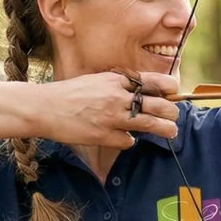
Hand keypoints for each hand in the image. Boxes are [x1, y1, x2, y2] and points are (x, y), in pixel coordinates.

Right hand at [38, 71, 180, 147]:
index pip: (154, 81)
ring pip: (151, 124)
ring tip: (171, 132)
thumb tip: (144, 93)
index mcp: (117, 80)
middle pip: (159, 105)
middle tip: (174, 116)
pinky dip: (129, 140)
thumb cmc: (70, 93)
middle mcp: (118, 97)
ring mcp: (112, 117)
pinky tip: (124, 138)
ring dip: (165, 129)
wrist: (45, 107)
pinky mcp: (104, 135)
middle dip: (172, 112)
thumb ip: (120, 86)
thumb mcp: (98, 81)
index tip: (175, 92)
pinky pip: (128, 141)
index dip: (170, 88)